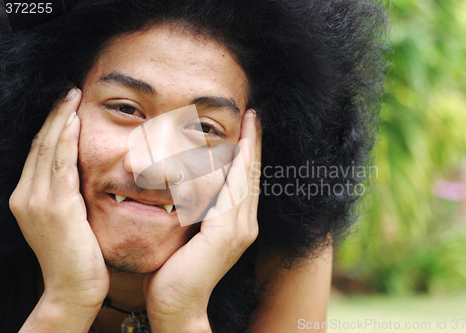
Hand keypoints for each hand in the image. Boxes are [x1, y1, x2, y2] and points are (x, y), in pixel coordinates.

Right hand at [9, 89, 108, 312]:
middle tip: (69, 91)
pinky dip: (67, 141)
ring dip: (61, 120)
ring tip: (72, 97)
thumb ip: (67, 195)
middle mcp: (26, 196)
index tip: (66, 105)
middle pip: (40, 145)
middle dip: (55, 115)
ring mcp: (38, 202)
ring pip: (48, 150)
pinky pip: (61, 166)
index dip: (52, 127)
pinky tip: (75, 122)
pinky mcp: (57, 208)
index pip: (39, 153)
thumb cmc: (77, 255)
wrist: (72, 288)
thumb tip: (81, 173)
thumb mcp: (67, 219)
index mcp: (27, 198)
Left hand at [143, 110, 261, 331]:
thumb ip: (193, 210)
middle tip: (253, 115)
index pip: (243, 181)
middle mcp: (244, 224)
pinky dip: (240, 166)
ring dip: (250, 147)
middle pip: (251, 175)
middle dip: (253, 143)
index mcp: (235, 224)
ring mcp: (240, 229)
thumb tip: (181, 185)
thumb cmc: (174, 271)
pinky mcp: (227, 233)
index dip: (247, 153)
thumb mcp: (186, 232)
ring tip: (251, 121)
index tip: (246, 127)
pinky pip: (235, 190)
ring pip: (247, 178)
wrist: (176, 305)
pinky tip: (240, 146)